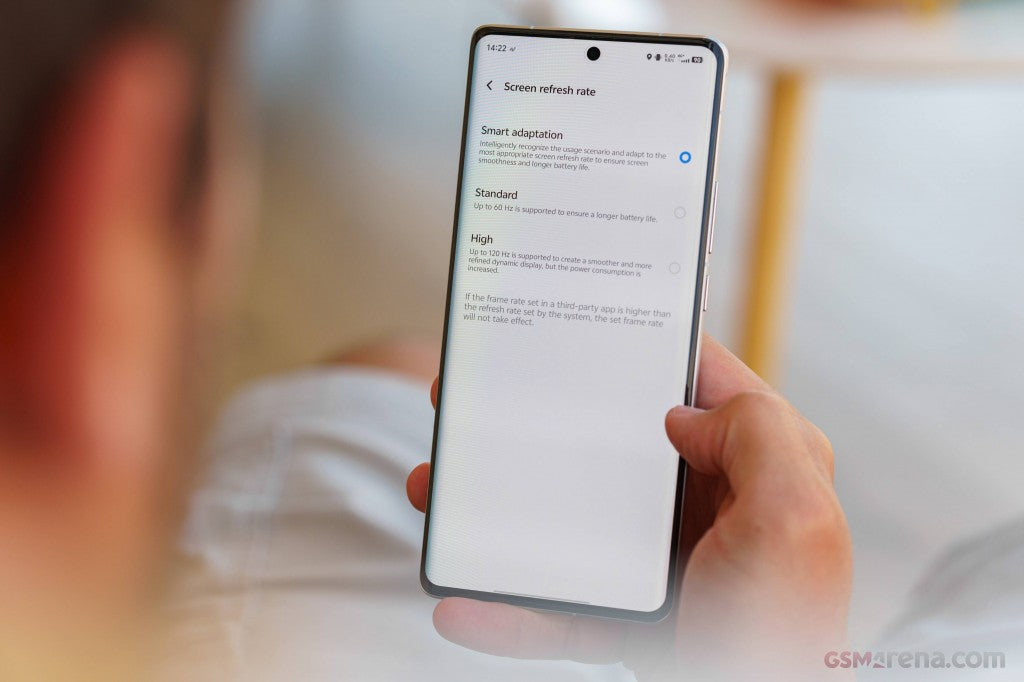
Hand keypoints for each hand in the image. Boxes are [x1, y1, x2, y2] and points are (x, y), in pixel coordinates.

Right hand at [406, 336, 851, 679]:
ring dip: (501, 514)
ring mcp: (667, 565)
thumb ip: (755, 437)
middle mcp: (713, 509)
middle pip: (614, 447)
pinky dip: (507, 608)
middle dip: (543, 428)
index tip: (575, 328)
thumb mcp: (793, 521)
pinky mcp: (633, 620)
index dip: (639, 346)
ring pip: (571, 521)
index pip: (698, 381)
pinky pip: (558, 606)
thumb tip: (678, 414)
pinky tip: (462, 603)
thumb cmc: (788, 640)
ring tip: (442, 494)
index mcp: (759, 469)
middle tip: (481, 408)